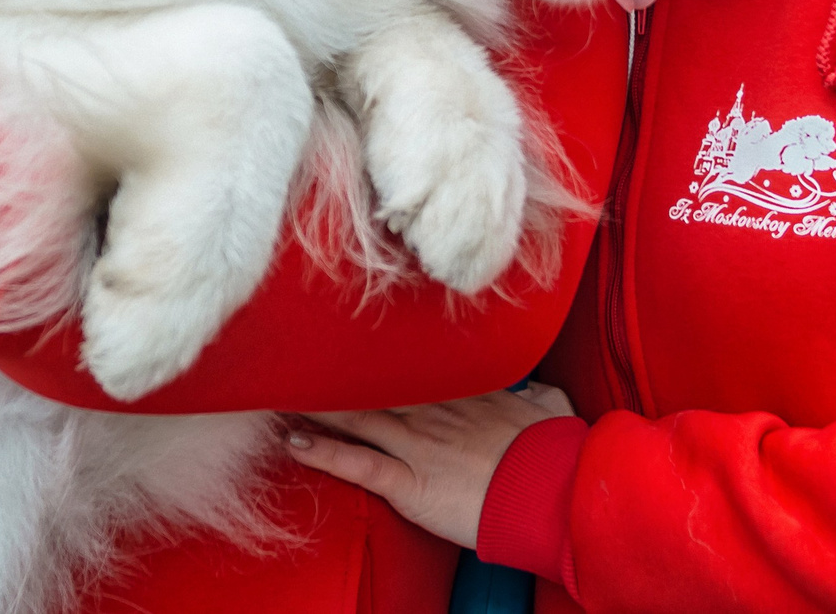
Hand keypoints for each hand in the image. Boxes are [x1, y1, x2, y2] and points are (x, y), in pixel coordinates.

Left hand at [285, 383, 575, 549]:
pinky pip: (358, 464)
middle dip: (334, 376)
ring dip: (317, 408)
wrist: (552, 490)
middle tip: (298, 360)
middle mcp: (433, 412)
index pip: (411, 371)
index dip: (376, 361)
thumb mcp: (551, 409)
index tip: (350, 345)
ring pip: (357, 417)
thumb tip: (537, 389)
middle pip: (373, 387)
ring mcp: (418, 445)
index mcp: (464, 394)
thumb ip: (537, 394)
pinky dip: (323, 453)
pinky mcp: (409, 482)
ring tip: (281, 395)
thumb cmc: (554, 451)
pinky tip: (295, 444)